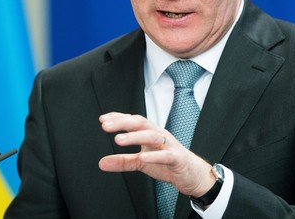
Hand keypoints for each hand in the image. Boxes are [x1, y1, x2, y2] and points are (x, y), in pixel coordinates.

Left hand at [98, 112, 214, 196]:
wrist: (193, 175)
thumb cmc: (168, 163)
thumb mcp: (141, 162)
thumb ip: (122, 161)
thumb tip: (101, 163)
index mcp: (150, 133)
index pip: (133, 121)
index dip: (118, 118)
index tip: (102, 119)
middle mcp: (159, 135)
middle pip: (141, 123)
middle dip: (123, 122)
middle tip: (106, 126)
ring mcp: (169, 145)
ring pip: (151, 136)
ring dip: (134, 137)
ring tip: (118, 140)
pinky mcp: (177, 158)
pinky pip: (165, 155)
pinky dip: (153, 155)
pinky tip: (142, 156)